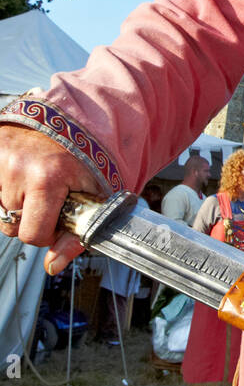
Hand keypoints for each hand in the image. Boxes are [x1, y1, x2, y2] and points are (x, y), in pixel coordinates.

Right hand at [0, 126, 96, 271]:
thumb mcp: (93, 196)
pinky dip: (5, 188)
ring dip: (17, 201)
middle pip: (12, 224)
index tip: (58, 220)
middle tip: (48, 197)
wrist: (72, 119)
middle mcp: (18, 166)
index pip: (32, 234)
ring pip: (0, 208)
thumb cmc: (85, 157)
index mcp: (48, 178)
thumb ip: (75, 236)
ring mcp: (1, 157)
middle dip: (30, 217)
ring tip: (36, 182)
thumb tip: (52, 266)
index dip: (47, 234)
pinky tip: (22, 177)